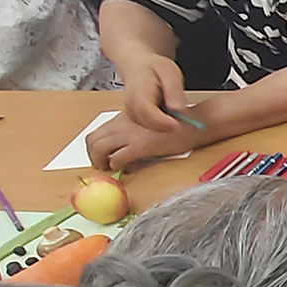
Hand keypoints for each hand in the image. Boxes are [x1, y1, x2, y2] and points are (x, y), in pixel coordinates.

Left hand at [85, 110, 203, 171]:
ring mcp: (130, 134)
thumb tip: (124, 146)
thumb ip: (133, 131)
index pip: (98, 131)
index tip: (101, 156)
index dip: (95, 146)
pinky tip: (125, 169)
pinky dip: (117, 166)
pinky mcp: (140, 145)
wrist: (193, 122)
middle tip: (101, 165)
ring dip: (101, 162)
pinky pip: (118, 158)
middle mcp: (123, 123)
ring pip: (100, 148)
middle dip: (93, 155)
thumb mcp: (149, 123)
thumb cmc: (177, 124)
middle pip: (93, 140)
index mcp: (125, 117)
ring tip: (109, 169)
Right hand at [114, 49, 190, 132]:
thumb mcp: (169, 72)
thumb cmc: (153, 67)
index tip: (178, 125)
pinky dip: (162, 125)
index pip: (148, 113)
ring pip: (150, 129)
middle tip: (186, 122)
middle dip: (168, 127)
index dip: (163, 122)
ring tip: (177, 115)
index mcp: (139, 93)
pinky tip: (171, 116)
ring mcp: (132, 113)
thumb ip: (174, 91)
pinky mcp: (136, 118)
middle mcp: (132, 106)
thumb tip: (179, 109)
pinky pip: (150, 127)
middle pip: (149, 125)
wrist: (137, 65)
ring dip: (166, 127)